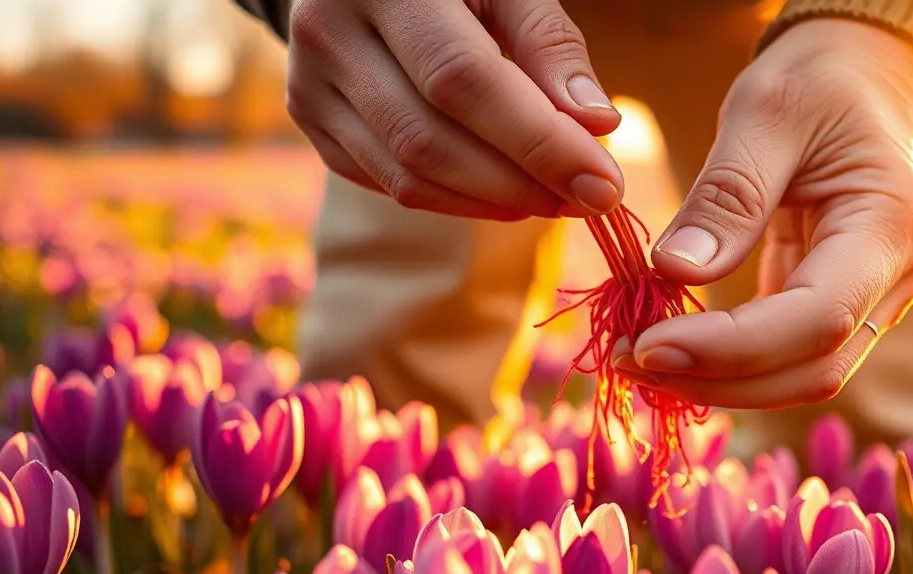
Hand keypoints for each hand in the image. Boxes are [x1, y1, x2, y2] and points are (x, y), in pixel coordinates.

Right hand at [285, 0, 625, 219]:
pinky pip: (389, 184)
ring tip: (554, 199)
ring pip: (407, 177)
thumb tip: (596, 126)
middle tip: (588, 200)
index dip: (536, 142)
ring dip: (492, 203)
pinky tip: (503, 193)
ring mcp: (308, 84)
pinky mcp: (310, 121)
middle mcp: (328, 32)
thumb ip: (549, 45)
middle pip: (430, 141)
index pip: (462, 80)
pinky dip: (456, 200)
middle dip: (520, 184)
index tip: (603, 184)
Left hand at [616, 19, 912, 408]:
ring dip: (717, 384)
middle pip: (812, 371)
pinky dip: (726, 367)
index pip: (818, 319)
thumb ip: (728, 194)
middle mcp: (891, 282)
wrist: (869, 79)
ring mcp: (868, 303)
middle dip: (716, 379)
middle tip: (626, 360)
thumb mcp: (769, 111)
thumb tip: (674, 272)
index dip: (732, 348)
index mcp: (888, 228)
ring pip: (798, 380)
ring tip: (637, 362)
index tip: (649, 345)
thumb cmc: (824, 81)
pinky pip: (783, 360)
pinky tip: (667, 350)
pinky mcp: (831, 310)